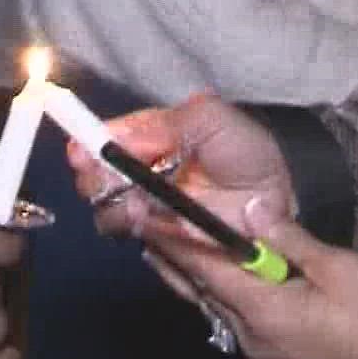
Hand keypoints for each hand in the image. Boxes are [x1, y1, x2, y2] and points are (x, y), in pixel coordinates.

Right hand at [68, 92, 295, 244]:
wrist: (276, 206)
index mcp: (152, 137)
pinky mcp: (156, 238)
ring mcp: (147, 207)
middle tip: (108, 181)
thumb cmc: (248, 155)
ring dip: (112, 205)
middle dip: (95, 177)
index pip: (108, 138)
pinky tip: (147, 222)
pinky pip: (129, 235)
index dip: (90, 143)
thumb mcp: (213, 120)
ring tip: (135, 205)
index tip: (81, 153)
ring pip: (106, 207)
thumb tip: (115, 136)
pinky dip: (131, 228)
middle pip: (96, 174)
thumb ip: (166, 122)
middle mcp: (142, 171)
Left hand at [143, 199, 357, 358]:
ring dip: (189, 275)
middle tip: (140, 224)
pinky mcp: (274, 352)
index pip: (207, 269)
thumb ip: (290, 239)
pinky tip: (212, 275)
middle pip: (201, 290)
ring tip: (161, 245)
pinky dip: (214, 290)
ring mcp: (261, 347)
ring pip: (213, 305)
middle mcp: (251, 333)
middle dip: (170, 257)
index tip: (145, 216)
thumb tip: (252, 208)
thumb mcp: (338, 267)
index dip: (173, 241)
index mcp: (264, 310)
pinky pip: (231, 316)